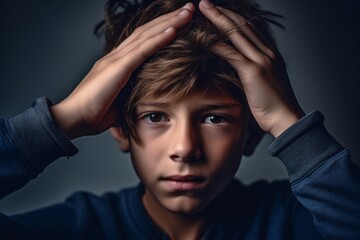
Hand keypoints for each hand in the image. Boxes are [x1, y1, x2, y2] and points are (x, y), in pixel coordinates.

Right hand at [51, 3, 194, 138]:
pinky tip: (173, 31)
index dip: (161, 29)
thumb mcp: (120, 101)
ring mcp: (115, 60)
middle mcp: (116, 56)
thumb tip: (146, 99)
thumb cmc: (94, 113)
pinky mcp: (116, 69)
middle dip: (169, 19)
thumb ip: (132, 94)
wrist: (73, 118)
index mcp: (117, 63)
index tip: (180, 23)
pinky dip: (158, 40)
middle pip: (146, 31)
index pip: (143, 39)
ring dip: (169, 23)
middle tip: (189, 9)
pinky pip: (141, 51)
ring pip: (146, 36)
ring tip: (188, 13)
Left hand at [199, 0, 303, 136]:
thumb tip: (238, 68)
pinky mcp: (253, 71)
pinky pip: (231, 53)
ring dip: (217, 20)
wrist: (285, 118)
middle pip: (241, 25)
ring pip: (235, 33)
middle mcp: (266, 52)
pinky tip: (202, 38)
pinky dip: (215, 44)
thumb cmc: (274, 105)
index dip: (232, 17)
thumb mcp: (263, 83)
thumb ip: (253, 71)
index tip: (218, 11)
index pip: (249, 29)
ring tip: (203, 10)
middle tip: (205, 3)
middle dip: (222, 12)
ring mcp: (261, 60)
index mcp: (269, 53)